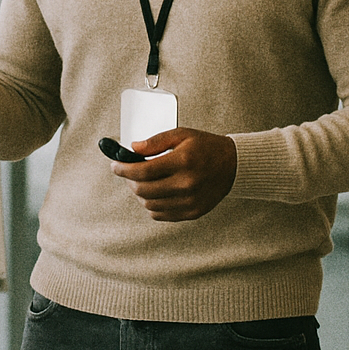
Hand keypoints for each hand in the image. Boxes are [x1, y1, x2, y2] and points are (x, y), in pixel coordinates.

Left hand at [111, 128, 236, 220]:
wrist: (233, 165)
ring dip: (139, 193)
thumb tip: (132, 148)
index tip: (115, 165)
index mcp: (183, 161)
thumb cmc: (205, 147)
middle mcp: (187, 184)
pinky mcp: (192, 212)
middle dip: (129, 181)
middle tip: (127, 172)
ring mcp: (190, 201)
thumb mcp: (181, 134)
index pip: (143, 170)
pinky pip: (161, 214)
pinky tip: (154, 193)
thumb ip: (155, 141)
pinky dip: (151, 205)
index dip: (124, 169)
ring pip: (149, 204)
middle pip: (143, 190)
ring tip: (141, 181)